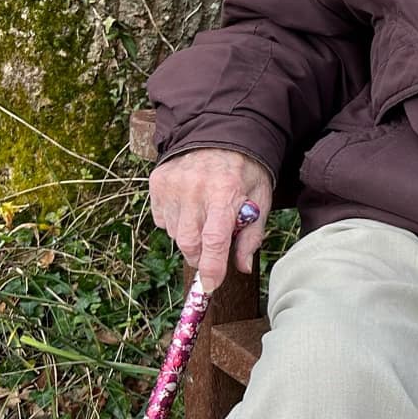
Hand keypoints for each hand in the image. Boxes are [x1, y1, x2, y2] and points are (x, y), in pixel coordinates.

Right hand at [149, 149, 273, 292]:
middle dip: (200, 257)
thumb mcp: (260, 199)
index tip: (211, 286)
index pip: (214, 240)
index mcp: (224, 192)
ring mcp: (172, 184)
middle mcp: (194, 188)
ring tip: (204, 217)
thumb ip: (251, 235)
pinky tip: (190, 207)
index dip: (212, 268)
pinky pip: (161, 219)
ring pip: (174, 233)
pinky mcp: (157, 182)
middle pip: (189, 243)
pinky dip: (175, 222)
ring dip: (189, 237)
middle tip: (211, 251)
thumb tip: (242, 267)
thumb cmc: (244, 170)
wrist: (219, 132)